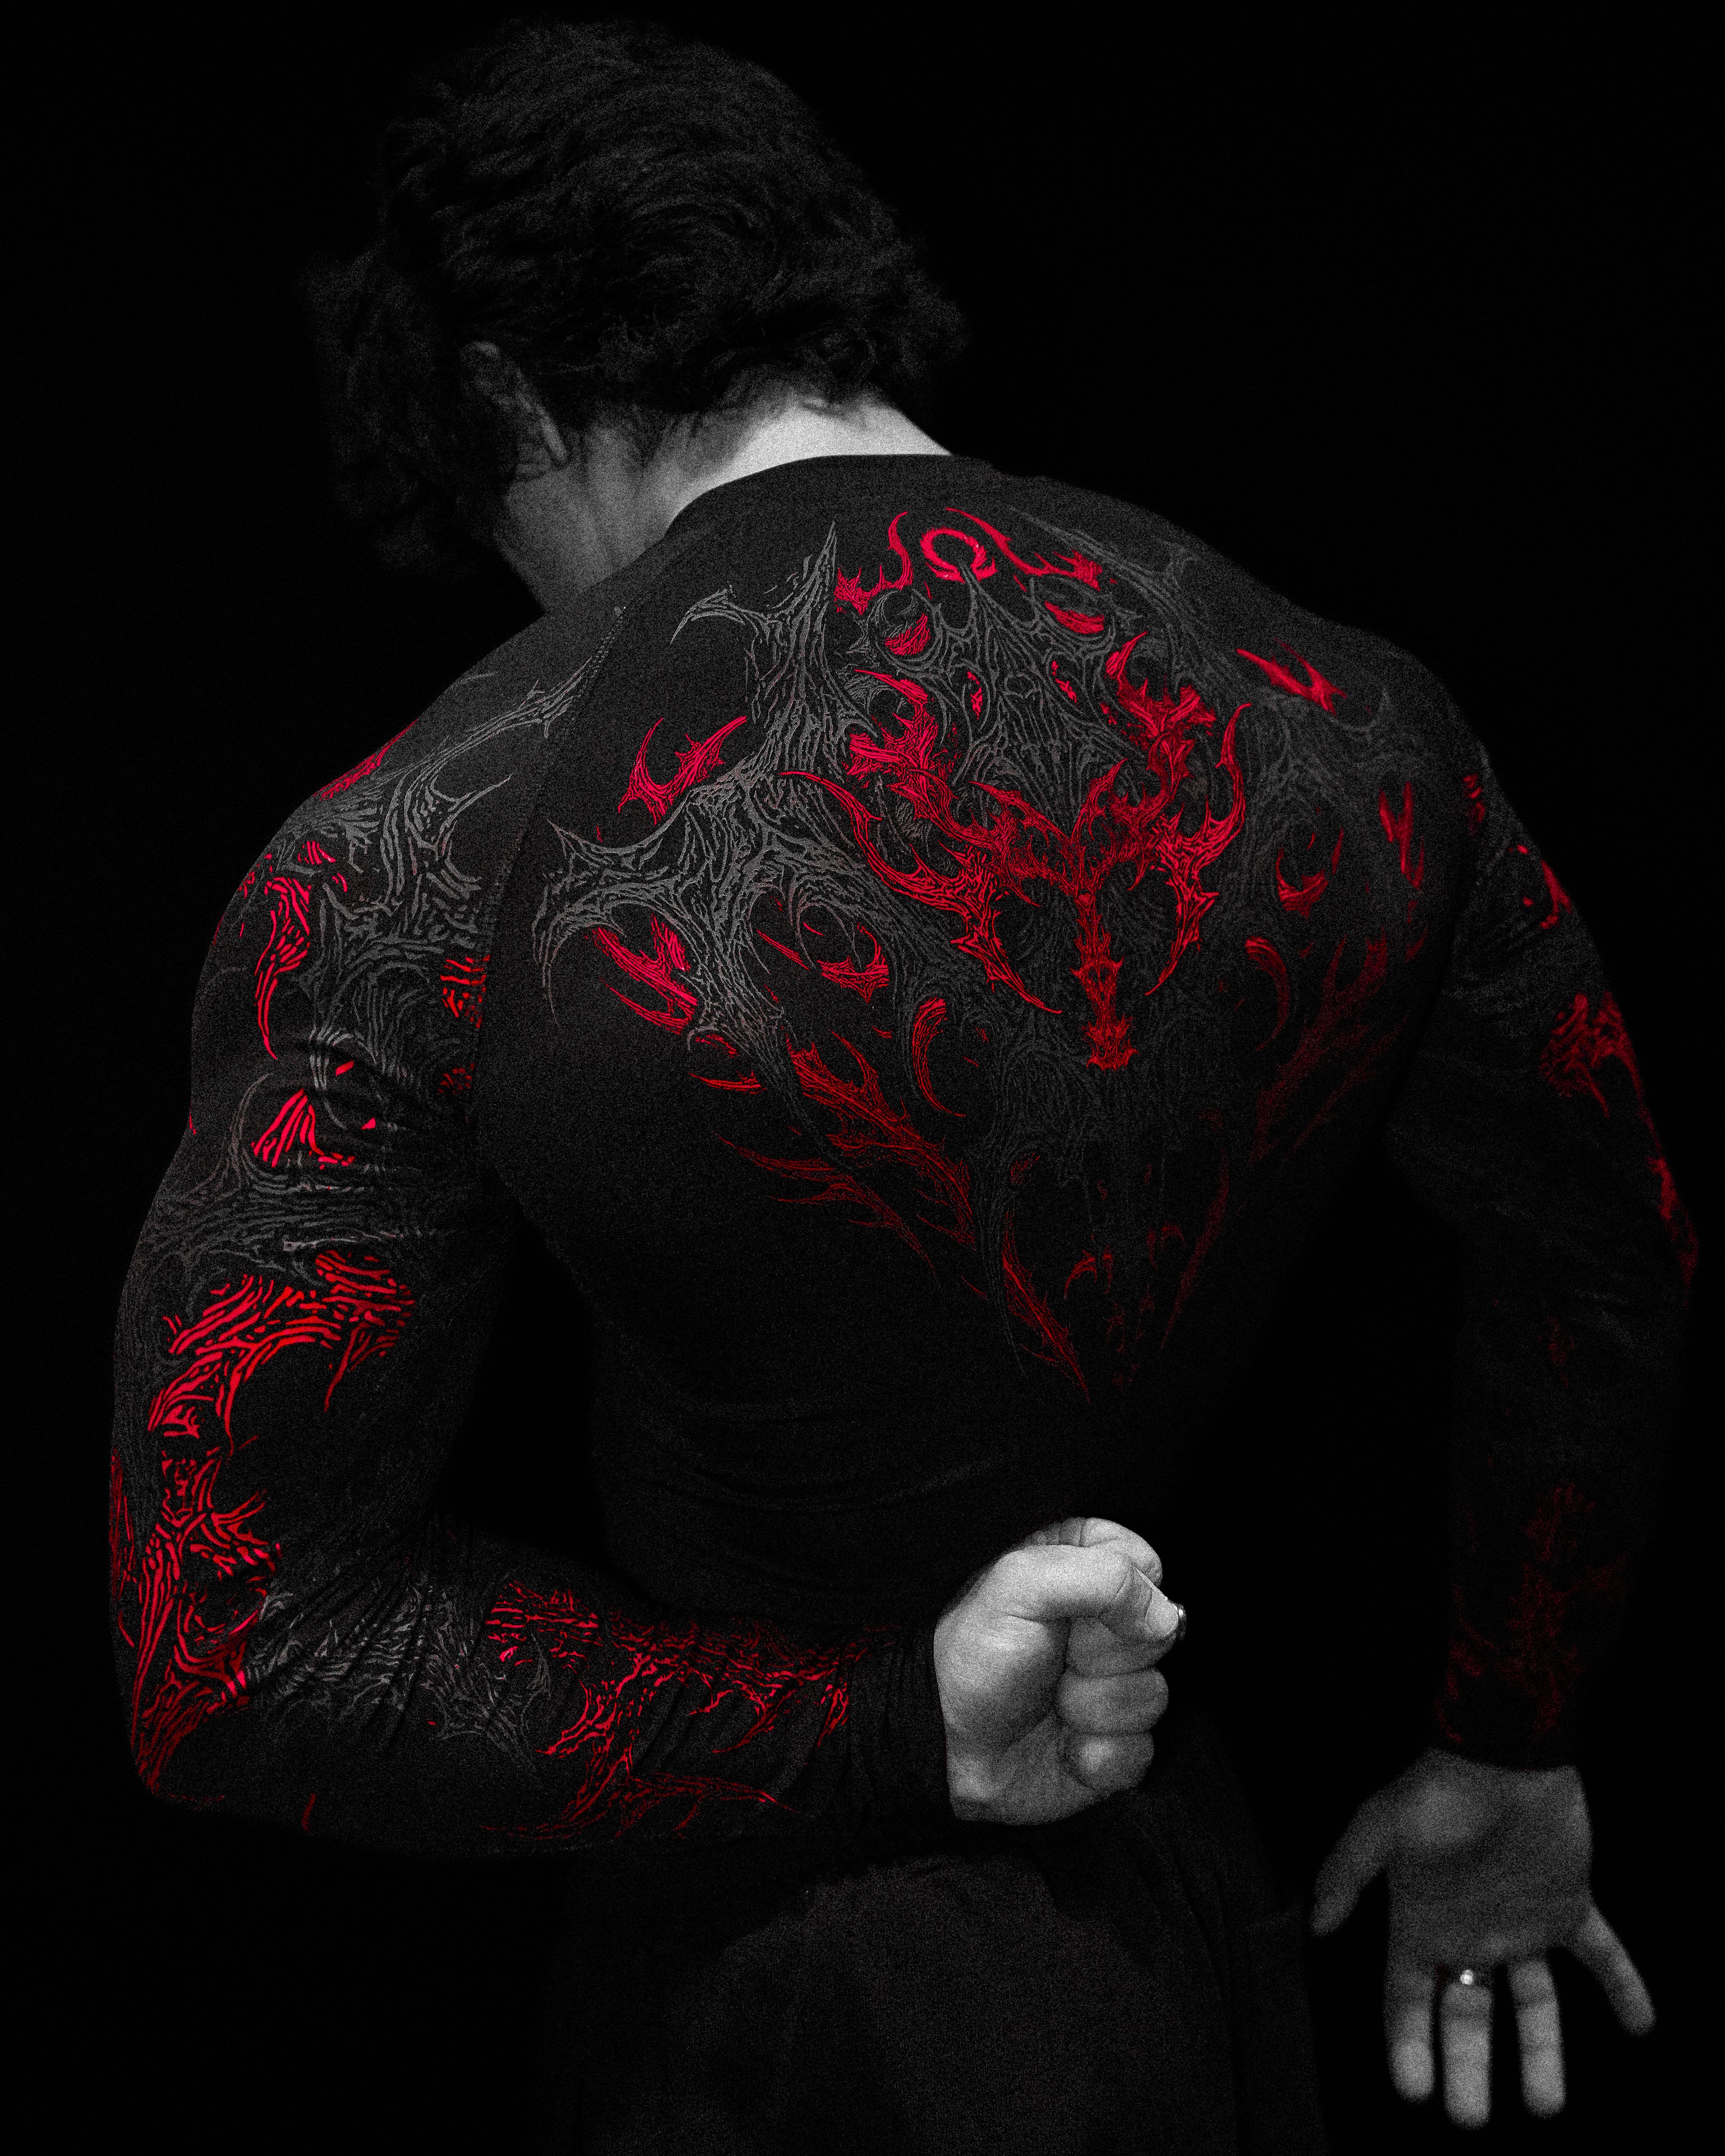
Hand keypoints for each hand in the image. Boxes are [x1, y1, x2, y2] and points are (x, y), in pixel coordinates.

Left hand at [932, 1515, 1181, 1825]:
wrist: (945, 1743)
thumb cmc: (975, 1655)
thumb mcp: (1020, 1586)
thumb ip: (1100, 1576)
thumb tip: (1164, 1617)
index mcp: (1083, 1570)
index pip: (1145, 1565)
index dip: (1119, 1594)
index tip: (1071, 1612)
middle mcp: (1106, 1626)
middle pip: (1158, 1633)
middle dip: (1101, 1656)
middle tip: (1056, 1659)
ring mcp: (1114, 1687)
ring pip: (1153, 1696)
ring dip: (1093, 1709)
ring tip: (1052, 1704)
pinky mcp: (1116, 1744)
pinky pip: (1142, 1751)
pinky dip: (1097, 1755)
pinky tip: (1063, 1747)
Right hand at [1312, 1747, 1655, 2127]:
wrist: (1502, 1754)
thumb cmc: (1436, 1791)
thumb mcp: (1378, 1828)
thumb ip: (1346, 1874)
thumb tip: (1316, 1924)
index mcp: (1422, 1921)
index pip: (1408, 1998)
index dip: (1408, 2043)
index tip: (1414, 2090)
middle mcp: (1470, 1933)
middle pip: (1467, 2014)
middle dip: (1467, 2067)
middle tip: (1470, 2118)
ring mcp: (1520, 1924)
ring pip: (1534, 2004)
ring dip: (1543, 2053)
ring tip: (1547, 2105)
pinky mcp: (1567, 1907)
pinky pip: (1602, 1955)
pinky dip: (1625, 1986)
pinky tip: (1643, 2024)